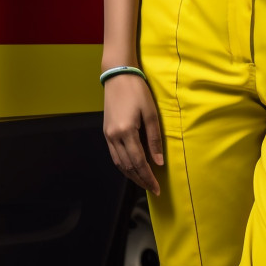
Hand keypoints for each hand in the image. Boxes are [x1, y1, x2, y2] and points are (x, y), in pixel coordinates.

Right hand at [102, 73, 163, 194]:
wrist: (118, 76)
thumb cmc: (137, 91)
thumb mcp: (150, 112)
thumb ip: (154, 138)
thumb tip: (159, 162)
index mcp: (126, 132)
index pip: (139, 162)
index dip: (148, 177)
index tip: (157, 188)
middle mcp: (114, 138)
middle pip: (128, 166)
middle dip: (140, 180)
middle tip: (152, 189)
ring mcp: (108, 136)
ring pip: (119, 163)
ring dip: (131, 175)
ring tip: (143, 182)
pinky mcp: (106, 132)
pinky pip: (114, 156)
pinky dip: (123, 165)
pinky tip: (131, 168)